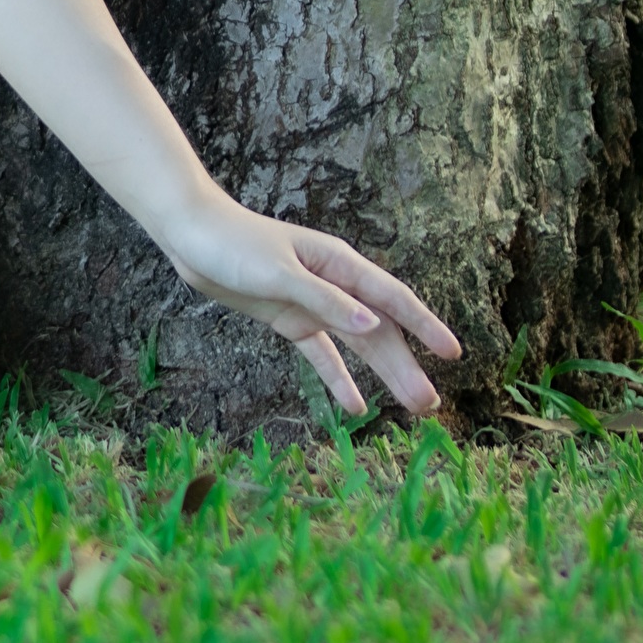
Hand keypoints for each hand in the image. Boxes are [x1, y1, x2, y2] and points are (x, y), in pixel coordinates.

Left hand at [157, 200, 463, 417]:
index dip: (424, 326)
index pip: (392, 299)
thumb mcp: (279, 272)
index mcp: (338, 265)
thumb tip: (372, 326)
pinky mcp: (289, 318)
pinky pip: (321, 354)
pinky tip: (355, 406)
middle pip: (379, 331)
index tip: (452, 353)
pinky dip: (337, 378)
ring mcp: (312, 304)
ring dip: (382, 375)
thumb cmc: (234, 243)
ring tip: (412, 408)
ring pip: (356, 345)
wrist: (189, 234)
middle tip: (430, 405)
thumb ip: (324, 300)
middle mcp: (333, 285)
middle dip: (405, 366)